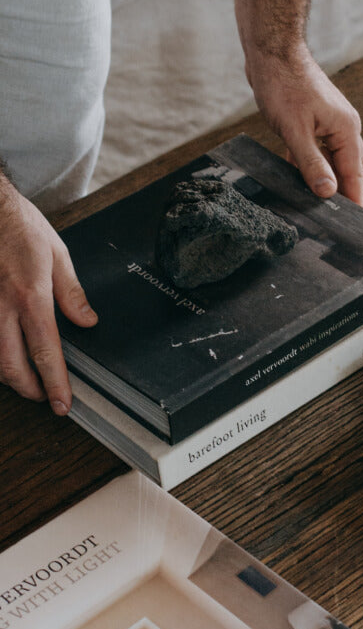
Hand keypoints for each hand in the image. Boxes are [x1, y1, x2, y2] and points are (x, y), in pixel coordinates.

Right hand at [0, 178, 96, 412]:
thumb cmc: (16, 224)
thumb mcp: (56, 253)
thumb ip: (71, 293)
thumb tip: (87, 322)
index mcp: (30, 294)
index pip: (46, 351)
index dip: (55, 384)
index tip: (63, 404)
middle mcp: (1, 306)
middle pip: (11, 366)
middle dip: (29, 389)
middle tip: (44, 395)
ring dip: (8, 376)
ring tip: (26, 378)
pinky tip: (5, 355)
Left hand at [247, 44, 362, 205]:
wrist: (272, 52)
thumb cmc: (284, 85)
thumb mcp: (295, 131)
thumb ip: (312, 164)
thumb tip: (328, 192)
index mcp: (347, 130)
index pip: (355, 175)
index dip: (354, 201)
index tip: (355, 225)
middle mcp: (344, 128)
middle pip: (349, 170)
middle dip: (342, 193)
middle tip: (331, 219)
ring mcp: (330, 124)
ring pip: (333, 161)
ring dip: (324, 180)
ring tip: (314, 204)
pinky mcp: (314, 121)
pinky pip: (318, 151)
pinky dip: (310, 166)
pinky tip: (296, 178)